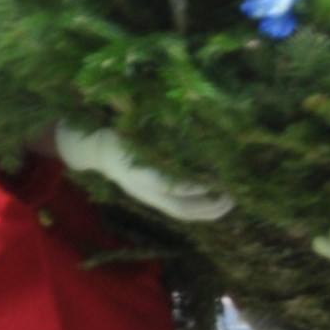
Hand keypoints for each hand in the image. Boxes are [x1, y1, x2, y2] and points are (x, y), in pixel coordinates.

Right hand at [57, 122, 233, 224]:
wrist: (98, 151)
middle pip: (178, 206)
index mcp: (136, 168)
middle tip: (231, 196)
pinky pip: (179, 210)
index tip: (211, 182)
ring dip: (208, 211)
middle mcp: (143, 188)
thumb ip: (158, 131)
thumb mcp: (134, 127)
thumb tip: (190, 117)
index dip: (188, 185)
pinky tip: (216, 202)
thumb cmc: (122, 133)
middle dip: (207, 204)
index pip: (163, 183)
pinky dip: (200, 210)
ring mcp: (149, 196)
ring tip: (229, 201)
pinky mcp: (154, 199)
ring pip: (181, 212)